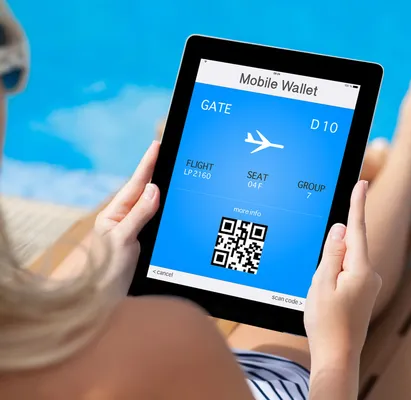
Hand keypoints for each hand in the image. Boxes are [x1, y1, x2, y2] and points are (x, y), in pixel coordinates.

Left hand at [94, 141, 160, 292]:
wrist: (103, 301)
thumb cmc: (105, 271)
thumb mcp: (122, 239)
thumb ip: (138, 214)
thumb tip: (154, 189)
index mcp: (115, 214)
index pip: (136, 184)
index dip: (147, 164)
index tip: (157, 145)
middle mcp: (125, 221)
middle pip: (145, 191)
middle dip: (156, 172)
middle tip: (168, 152)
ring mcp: (135, 232)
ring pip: (153, 207)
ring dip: (163, 191)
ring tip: (173, 172)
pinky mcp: (145, 245)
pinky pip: (158, 222)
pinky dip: (166, 211)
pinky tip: (173, 207)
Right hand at [304, 180, 381, 365]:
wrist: (338, 356)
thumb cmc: (326, 323)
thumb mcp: (321, 283)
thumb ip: (332, 253)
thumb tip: (340, 229)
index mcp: (361, 269)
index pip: (357, 228)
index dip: (357, 203)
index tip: (361, 182)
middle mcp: (370, 275)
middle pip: (348, 247)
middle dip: (330, 254)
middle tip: (320, 285)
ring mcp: (369, 285)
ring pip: (345, 262)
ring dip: (330, 270)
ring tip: (322, 300)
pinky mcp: (365, 292)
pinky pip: (347, 273)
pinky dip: (334, 278)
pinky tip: (327, 300)